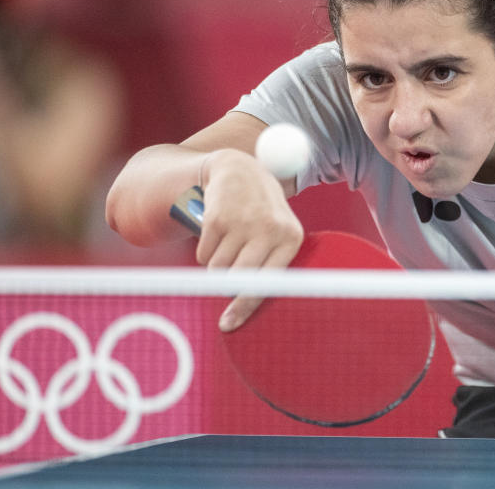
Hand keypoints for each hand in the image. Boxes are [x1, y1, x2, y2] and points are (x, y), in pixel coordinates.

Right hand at [195, 149, 303, 330]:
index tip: (228, 324)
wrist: (240, 169)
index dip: (246, 306)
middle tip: (217, 296)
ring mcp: (242, 222)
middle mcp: (269, 229)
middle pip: (238, 280)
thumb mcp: (277, 231)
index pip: (269, 282)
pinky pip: (203, 255)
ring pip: (217, 269)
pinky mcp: (217, 217)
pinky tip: (216, 235)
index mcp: (291, 237)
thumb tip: (244, 303)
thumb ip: (269, 263)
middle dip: (225, 291)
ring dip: (216, 268)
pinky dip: (205, 252)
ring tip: (226, 248)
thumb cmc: (261, 211)